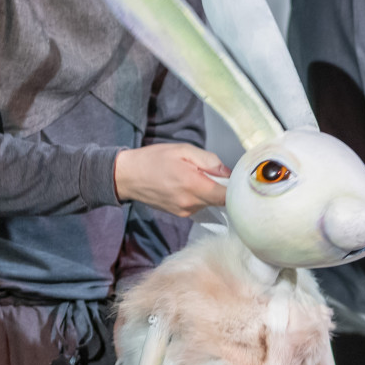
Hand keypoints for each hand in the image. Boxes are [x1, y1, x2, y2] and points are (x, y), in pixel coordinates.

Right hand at [114, 143, 228, 216]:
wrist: (127, 176)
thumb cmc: (154, 159)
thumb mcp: (183, 150)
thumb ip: (209, 161)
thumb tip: (227, 173)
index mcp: (193, 186)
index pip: (227, 197)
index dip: (235, 189)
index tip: (237, 180)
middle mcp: (191, 204)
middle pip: (220, 200)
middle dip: (221, 186)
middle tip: (210, 171)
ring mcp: (185, 211)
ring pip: (209, 202)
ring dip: (208, 190)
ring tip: (192, 176)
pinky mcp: (180, 214)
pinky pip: (198, 205)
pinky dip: (198, 195)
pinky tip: (185, 184)